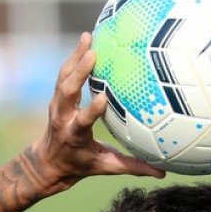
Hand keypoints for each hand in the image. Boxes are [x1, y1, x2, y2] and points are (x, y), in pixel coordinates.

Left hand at [32, 32, 164, 188]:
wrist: (48, 162)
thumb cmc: (80, 165)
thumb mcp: (105, 167)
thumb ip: (133, 167)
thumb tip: (162, 174)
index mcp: (75, 135)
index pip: (83, 121)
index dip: (92, 110)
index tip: (103, 97)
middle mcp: (63, 117)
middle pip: (67, 92)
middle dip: (78, 72)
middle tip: (92, 53)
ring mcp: (58, 105)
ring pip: (63, 77)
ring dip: (74, 57)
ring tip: (88, 37)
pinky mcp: (58, 96)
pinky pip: (64, 73)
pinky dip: (74, 57)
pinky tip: (86, 40)